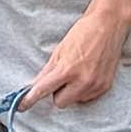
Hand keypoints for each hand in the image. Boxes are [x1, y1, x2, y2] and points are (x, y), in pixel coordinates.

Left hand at [18, 0, 130, 114]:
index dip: (30, 99)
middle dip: (57, 92)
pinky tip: (87, 74)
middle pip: (59, 102)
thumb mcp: (60, 50)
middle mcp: (83, 81)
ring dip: (71, 92)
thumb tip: (34, 85)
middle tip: (61, 77)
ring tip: (77, 72)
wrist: (109, 25)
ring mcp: (95, 86)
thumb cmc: (83, 33)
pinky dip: (83, 90)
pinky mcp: (105, 87)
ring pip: (74, 101)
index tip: (22, 106)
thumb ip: (47, 71)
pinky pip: (86, 98)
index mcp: (68, 69)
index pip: (44, 90)